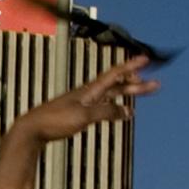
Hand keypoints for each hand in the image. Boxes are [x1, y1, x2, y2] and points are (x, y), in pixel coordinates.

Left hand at [9, 56, 158, 147]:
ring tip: (142, 93)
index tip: (146, 59)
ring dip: (128, 93)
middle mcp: (88, 94)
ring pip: (112, 94)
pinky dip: (116, 107)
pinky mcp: (79, 113)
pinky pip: (104, 106)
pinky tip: (121, 112)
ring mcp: (84, 103)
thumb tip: (127, 110)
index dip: (131, 65)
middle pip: (118, 85)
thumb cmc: (54, 120)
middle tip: (156, 84)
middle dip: (137, 83)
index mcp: (90, 90)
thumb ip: (106, 112)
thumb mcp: (84, 116)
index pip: (115, 74)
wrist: (33, 129)